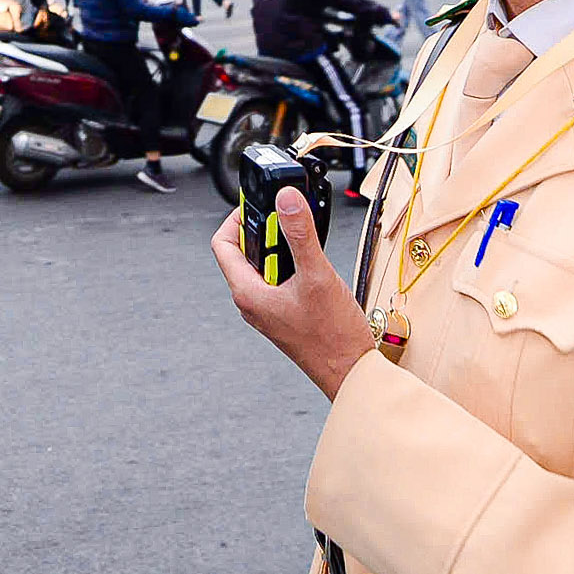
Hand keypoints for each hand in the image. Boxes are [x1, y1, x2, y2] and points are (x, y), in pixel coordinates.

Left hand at [210, 188, 374, 399]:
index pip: (223, 243)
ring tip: (307, 248)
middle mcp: (252, 302)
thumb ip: (300, 234)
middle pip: (246, 252)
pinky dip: (293, 266)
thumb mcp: (317, 276)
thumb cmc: (332, 338)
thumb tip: (286, 201)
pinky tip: (315, 269)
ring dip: (284, 250)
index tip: (261, 206)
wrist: (351, 372)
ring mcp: (268, 309)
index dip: (238, 219)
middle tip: (292, 225)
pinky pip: (280, 280)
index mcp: (247, 293)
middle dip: (269, 233)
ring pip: (266, 266)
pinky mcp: (284, 313)